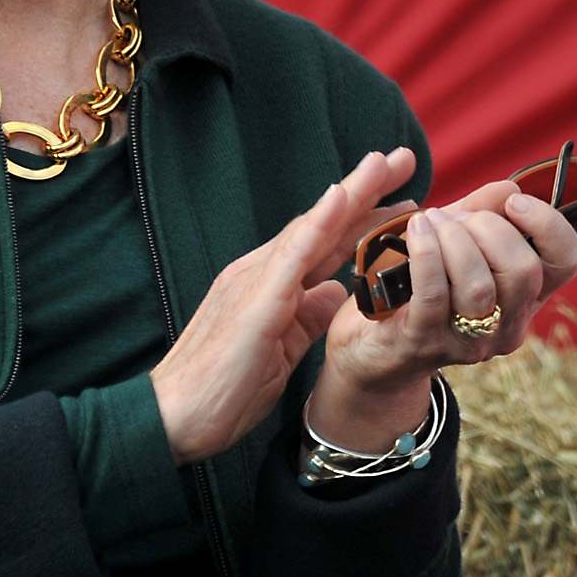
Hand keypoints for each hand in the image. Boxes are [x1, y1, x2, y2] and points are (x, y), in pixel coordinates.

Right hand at [148, 147, 417, 463]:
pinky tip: (340, 197)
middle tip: (404, 157)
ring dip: (349, 193)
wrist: (173, 419)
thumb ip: (308, 315)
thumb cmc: (223, 390)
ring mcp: (256, 282)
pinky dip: (317, 224)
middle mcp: (263, 272)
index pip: (325, 242)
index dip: (363, 216)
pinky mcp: (255, 302)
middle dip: (365, 191)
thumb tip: (339, 292)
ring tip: (381, 163)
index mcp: (271, 284)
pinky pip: (291, 256)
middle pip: (323, 224)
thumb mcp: (282, 349)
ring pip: (311, 228)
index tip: (402, 195)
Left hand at [307, 181, 576, 449]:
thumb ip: (483, 212)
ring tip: (430, 223)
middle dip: (489, 228)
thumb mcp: (456, 241)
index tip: (514, 203)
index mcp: (527, 297)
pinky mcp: (424, 343)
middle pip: (524, 272)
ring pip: (480, 288)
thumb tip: (510, 187)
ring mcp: (467, 341)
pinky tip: (416, 230)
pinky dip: (426, 253)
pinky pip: (434, 296)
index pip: (567, 261)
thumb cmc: (420, 283)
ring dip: (454, 240)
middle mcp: (507, 325)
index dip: (548, 224)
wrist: (370, 343)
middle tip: (458, 219)